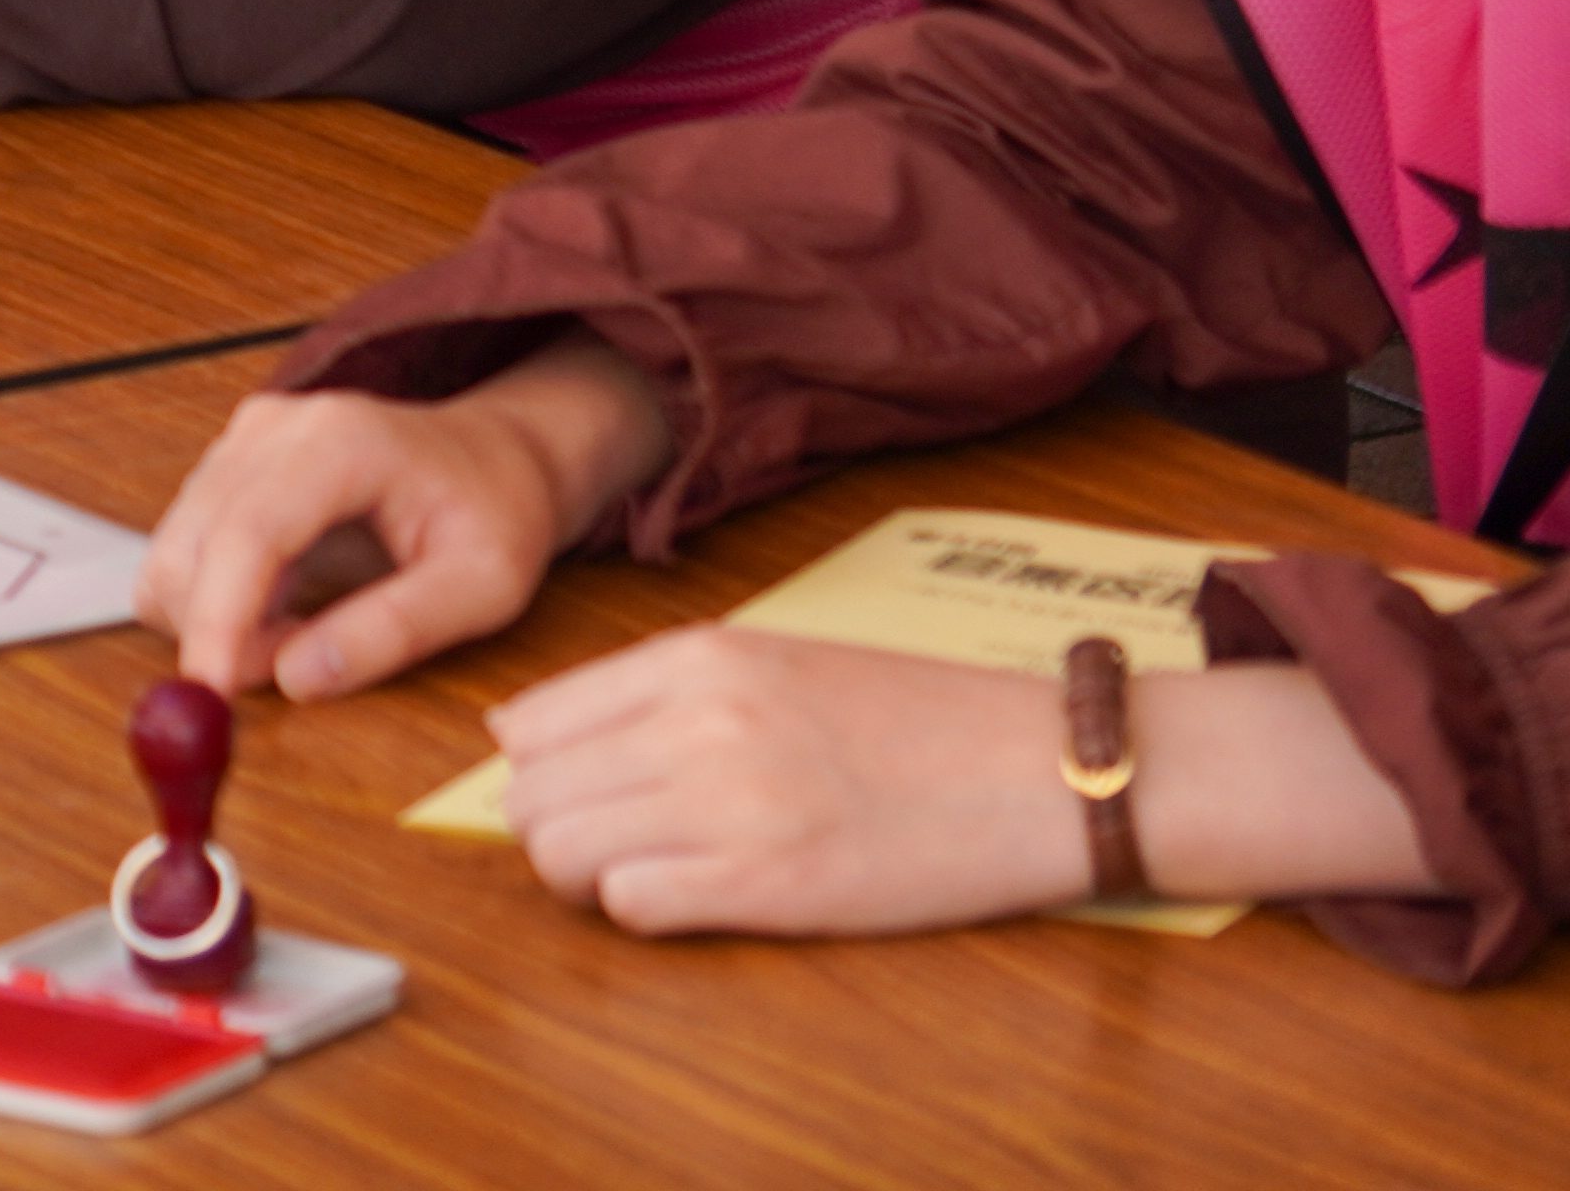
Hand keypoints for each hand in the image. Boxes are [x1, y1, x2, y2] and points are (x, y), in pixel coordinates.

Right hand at [140, 344, 672, 698]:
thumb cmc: (497, 514)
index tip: (211, 695)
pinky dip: (216, 602)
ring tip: (305, 635)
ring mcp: (242, 442)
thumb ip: (395, 631)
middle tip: (293, 675)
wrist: (492, 457)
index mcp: (341, 443)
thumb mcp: (483, 587)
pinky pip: (185, 549)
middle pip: (192, 545)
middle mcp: (274, 430)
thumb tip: (296, 679)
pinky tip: (281, 609)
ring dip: (218, 620)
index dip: (219, 618)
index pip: (249, 532)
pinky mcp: (226, 466)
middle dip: (219, 632)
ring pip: (174, 553)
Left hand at [493, 629, 1091, 937]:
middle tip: (615, 844)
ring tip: (654, 871)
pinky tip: (697, 898)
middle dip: (553, 829)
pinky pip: (632, 905)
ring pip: (561, 854)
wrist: (1046, 769)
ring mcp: (730, 803)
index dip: (536, 771)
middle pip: (530, 795)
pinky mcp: (770, 884)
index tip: (576, 794)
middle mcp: (698, 722)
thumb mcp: (777, 661)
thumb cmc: (919, 719)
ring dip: (589, 876)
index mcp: (697, 658)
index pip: (528, 723)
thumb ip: (659, 690)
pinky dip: (643, 911)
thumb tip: (524, 733)